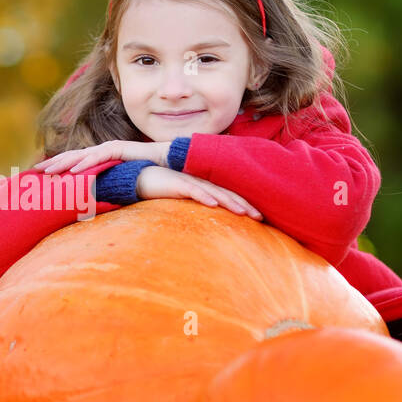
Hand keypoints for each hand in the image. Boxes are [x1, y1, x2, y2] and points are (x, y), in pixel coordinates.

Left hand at [38, 140, 169, 173]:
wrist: (164, 160)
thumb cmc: (142, 170)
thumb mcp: (118, 179)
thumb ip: (105, 184)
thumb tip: (92, 198)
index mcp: (98, 157)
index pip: (73, 161)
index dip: (56, 166)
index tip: (40, 174)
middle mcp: (100, 150)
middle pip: (71, 156)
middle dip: (52, 162)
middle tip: (35, 170)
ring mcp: (107, 148)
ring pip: (80, 156)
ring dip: (63, 163)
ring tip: (48, 171)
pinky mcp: (117, 149)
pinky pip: (98, 157)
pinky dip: (85, 163)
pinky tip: (73, 170)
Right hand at [135, 167, 262, 219]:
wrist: (140, 178)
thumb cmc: (163, 191)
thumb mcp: (184, 202)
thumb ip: (197, 209)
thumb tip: (212, 222)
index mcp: (204, 187)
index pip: (228, 195)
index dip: (244, 204)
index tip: (259, 218)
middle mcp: (201, 183)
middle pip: (227, 194)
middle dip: (245, 205)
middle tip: (260, 217)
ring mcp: (189, 182)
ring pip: (214, 192)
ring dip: (229, 202)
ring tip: (243, 212)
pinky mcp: (177, 184)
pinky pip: (192, 190)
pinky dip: (204, 196)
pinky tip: (213, 204)